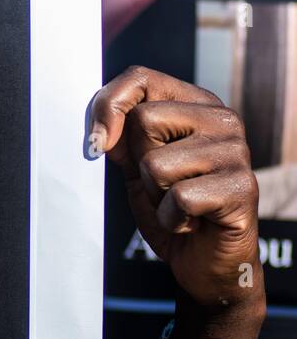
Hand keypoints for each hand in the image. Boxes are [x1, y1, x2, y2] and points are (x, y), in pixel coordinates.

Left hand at [90, 67, 261, 315]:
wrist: (203, 261)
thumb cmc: (168, 206)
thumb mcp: (134, 164)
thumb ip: (119, 135)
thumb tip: (99, 125)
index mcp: (196, 104)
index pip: (141, 77)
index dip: (108, 104)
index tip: (95, 142)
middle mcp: (222, 120)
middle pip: (143, 119)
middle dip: (136, 162)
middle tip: (161, 185)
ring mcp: (237, 152)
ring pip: (155, 163)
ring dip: (155, 195)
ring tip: (177, 204)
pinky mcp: (243, 188)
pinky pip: (179, 197)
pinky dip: (172, 218)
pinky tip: (192, 221)